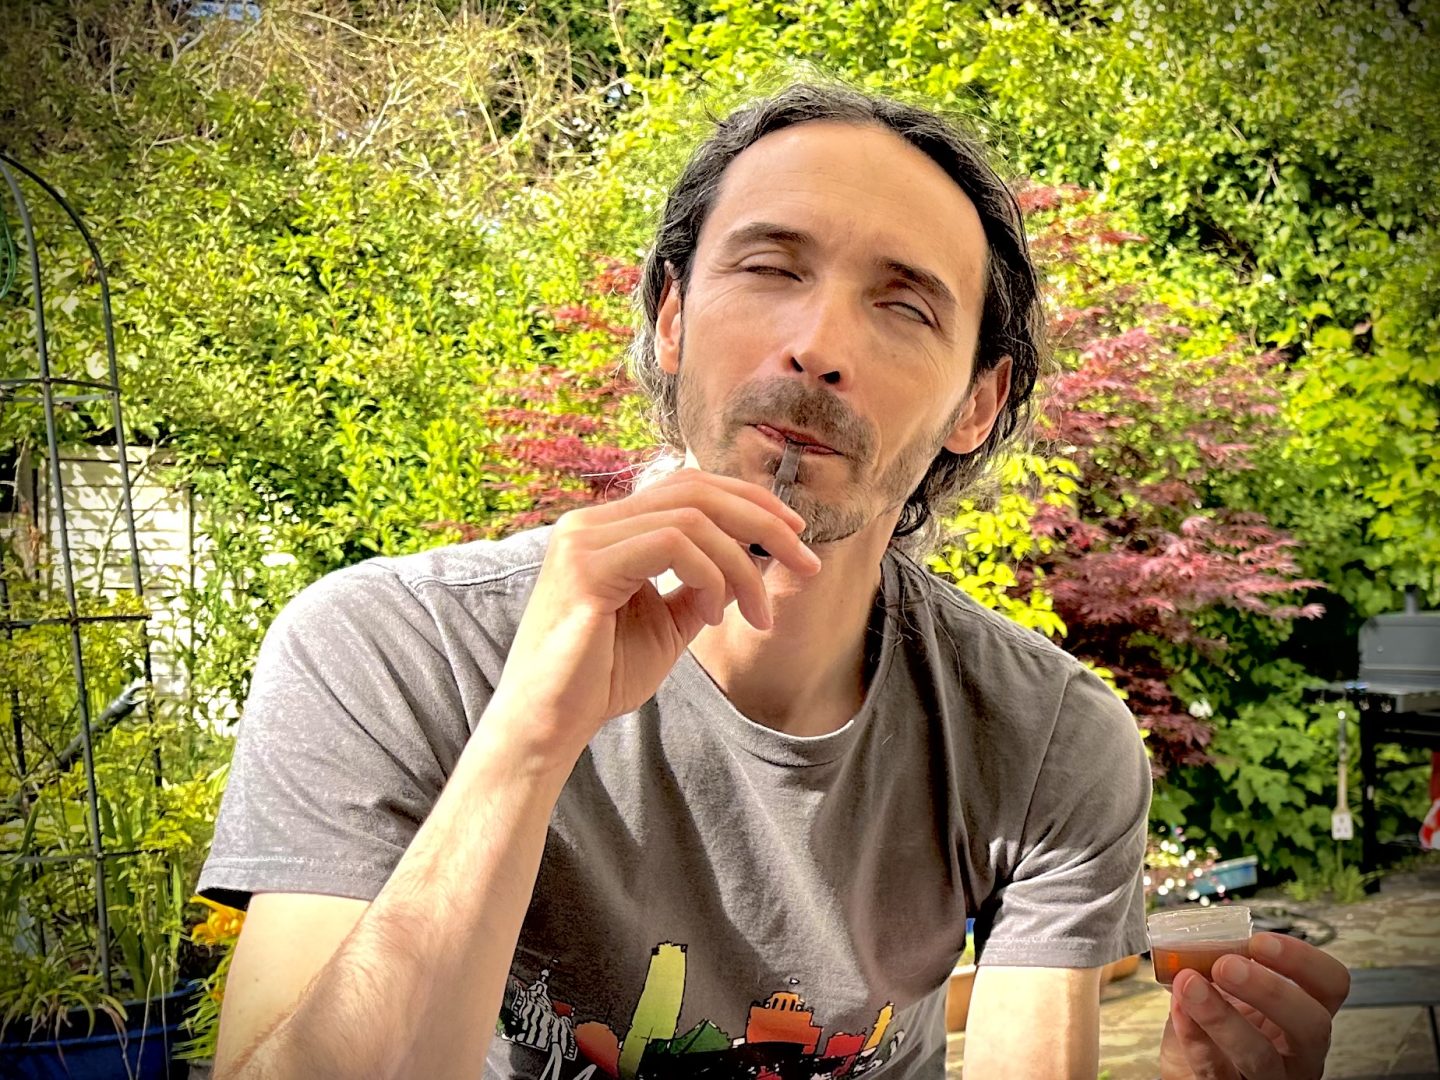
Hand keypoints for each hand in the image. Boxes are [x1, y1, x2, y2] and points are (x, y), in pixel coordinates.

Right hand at [486, 467, 820, 764]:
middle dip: (764, 523)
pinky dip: (711, 576)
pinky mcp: (585, 568)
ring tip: (758, 614)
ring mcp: (583, 540)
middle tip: (808, 564)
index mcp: (607, 529)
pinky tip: (716, 615)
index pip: (688, 487)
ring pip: (692, 518)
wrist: (548, 725)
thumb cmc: (601, 678)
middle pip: (696, 490)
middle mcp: (591, 523)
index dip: (750, 501)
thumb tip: (747, 566)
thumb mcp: (667, 624)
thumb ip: (701, 587)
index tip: (797, 536)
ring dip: (743, 565)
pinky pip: (671, 545)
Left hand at [1159, 931, 1350, 1078]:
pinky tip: (1178, 1008)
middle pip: (1312, 1026)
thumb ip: (1218, 967)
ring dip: (1223, 1017)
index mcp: (1303, 1016)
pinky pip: (1214, 1070)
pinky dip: (1192, 1036)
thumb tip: (1199, 941)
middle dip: (1271, 991)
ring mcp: (1269, 1079)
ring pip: (1261, 1058)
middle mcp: (1298, 1052)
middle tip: (1227, 965)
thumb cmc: (1215, 1029)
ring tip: (1190, 985)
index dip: (1304, 960)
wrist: (1187, 1071)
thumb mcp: (1225, 992)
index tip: (1260, 941)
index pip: (1331, 985)